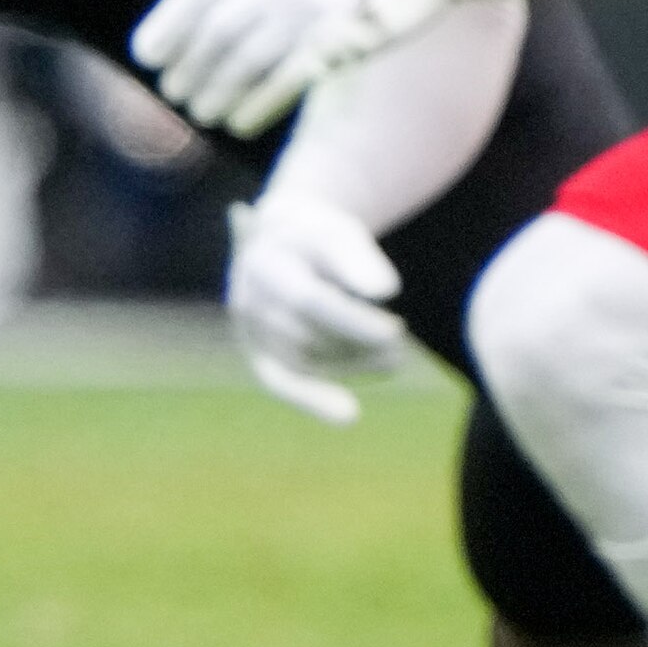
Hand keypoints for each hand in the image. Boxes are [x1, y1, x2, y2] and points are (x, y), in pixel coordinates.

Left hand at [131, 0, 545, 138]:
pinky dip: (259, 102)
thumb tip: (206, 12)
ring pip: (249, 56)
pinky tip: (239, 122)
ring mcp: (317, 7)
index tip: (146, 55)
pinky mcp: (346, 38)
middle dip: (190, 65)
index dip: (168, 22)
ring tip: (200, 114)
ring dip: (217, 90)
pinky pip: (291, 76)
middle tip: (173, 93)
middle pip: (220, 28)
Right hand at [223, 190, 411, 424]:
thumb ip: (359, 258)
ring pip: (303, 358)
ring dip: (351, 362)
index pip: (309, 299)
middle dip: (357, 341)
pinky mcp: (259, 354)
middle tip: (399, 342)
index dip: (352, 320)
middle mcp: (247, 298)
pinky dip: (313, 400)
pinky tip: (349, 414)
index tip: (394, 332)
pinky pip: (283, 382)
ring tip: (393, 359)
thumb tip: (385, 291)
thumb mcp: (338, 232)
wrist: (281, 244)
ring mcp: (250, 330)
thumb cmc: (317, 237)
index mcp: (264, 261)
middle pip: (306, 332)